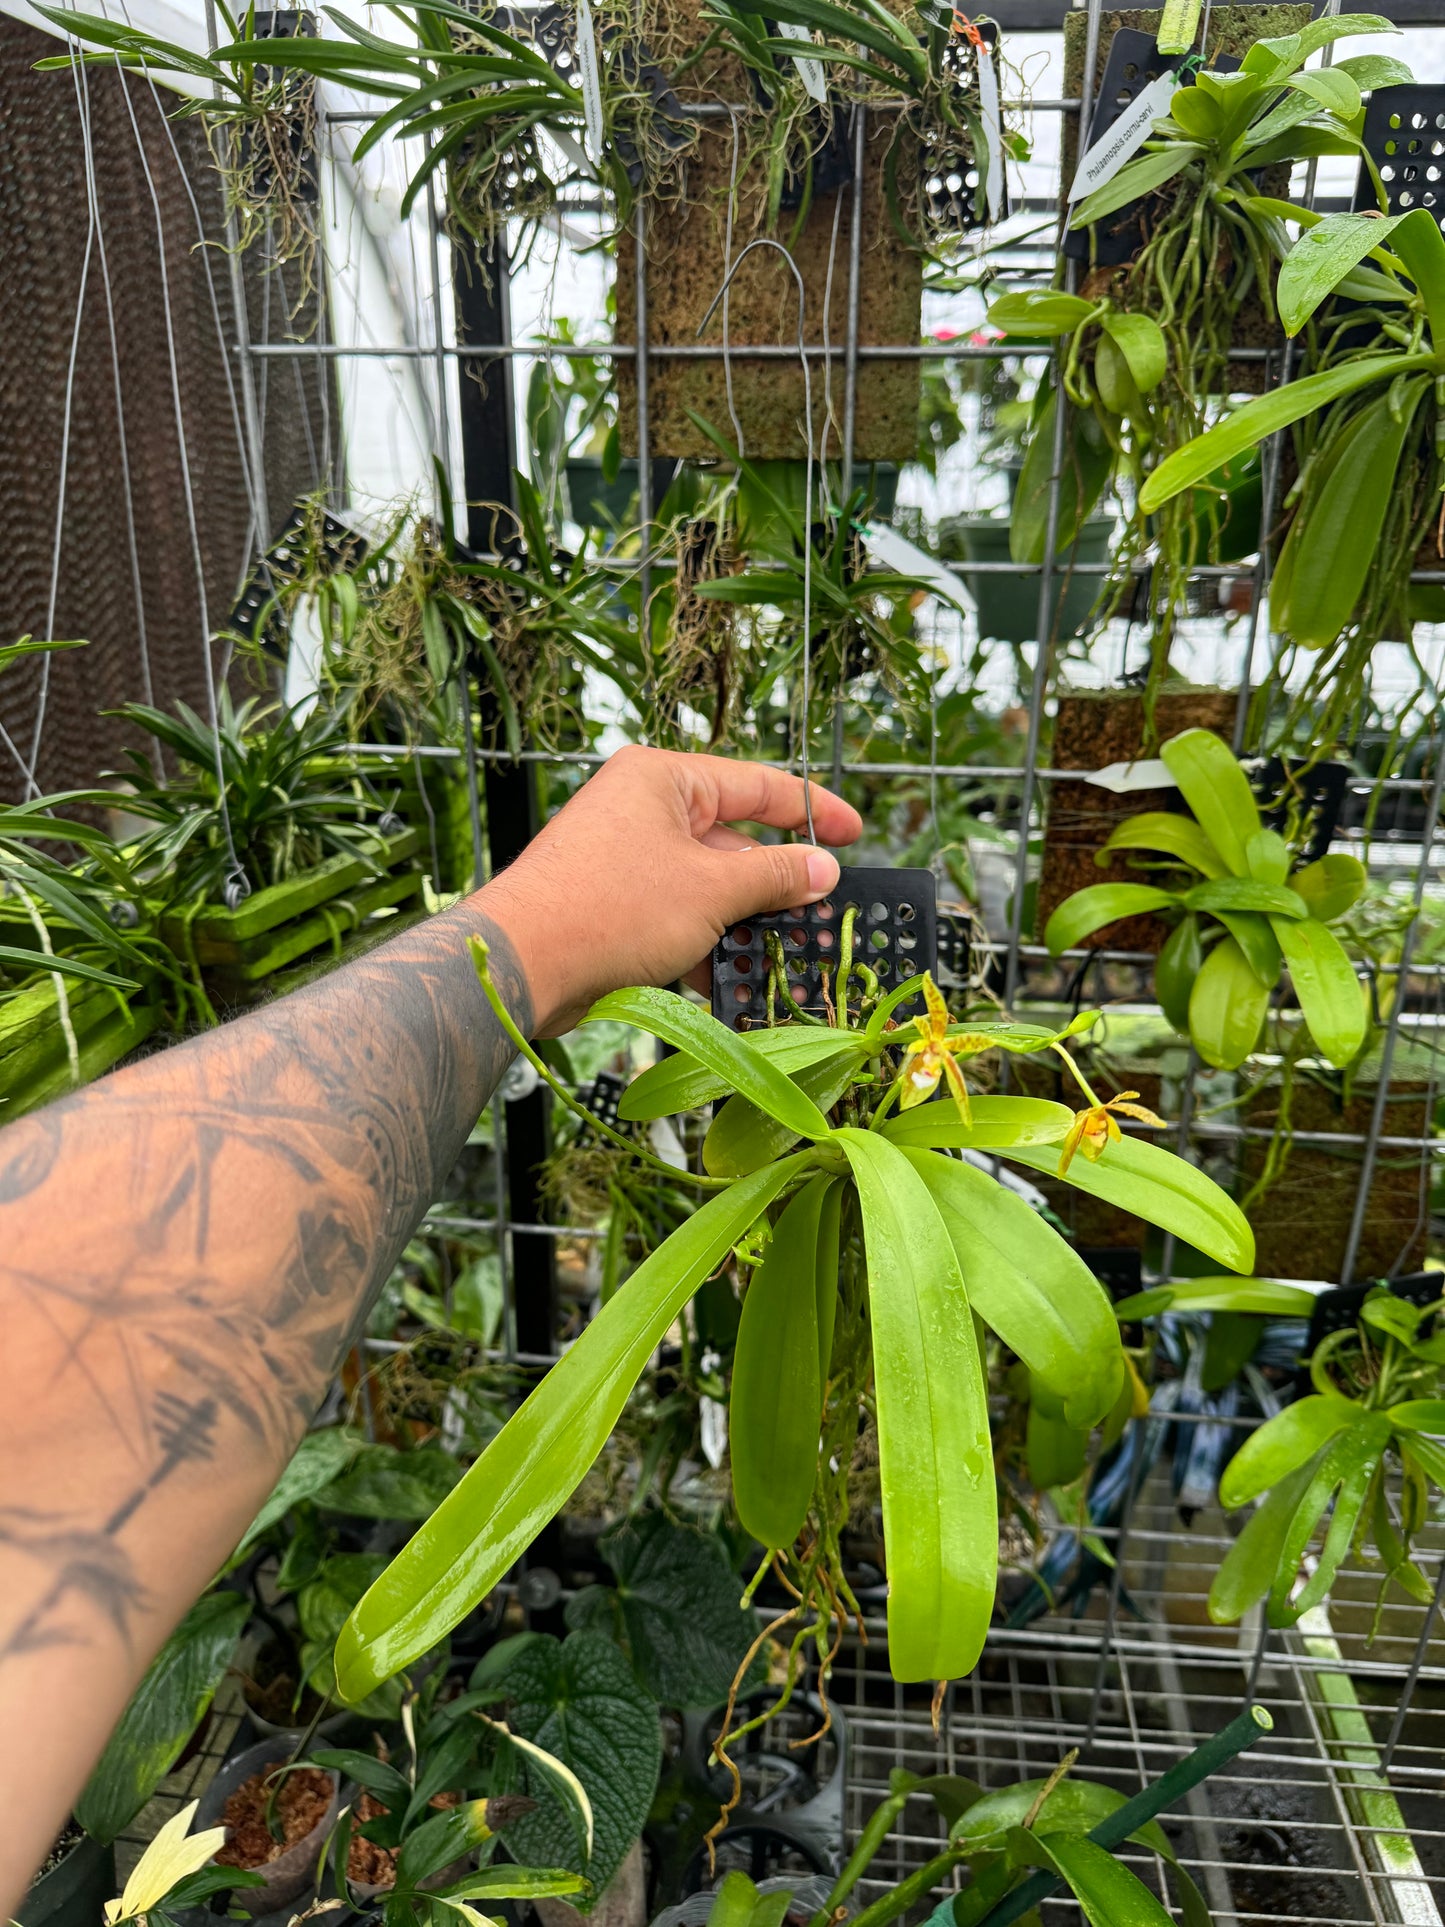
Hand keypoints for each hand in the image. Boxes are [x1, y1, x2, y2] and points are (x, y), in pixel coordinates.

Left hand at [478, 747, 862, 1032]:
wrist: (523, 965)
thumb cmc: (609, 908)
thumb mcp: (711, 890)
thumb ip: (774, 877)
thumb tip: (822, 870)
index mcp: (664, 780)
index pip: (757, 785)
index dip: (813, 811)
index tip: (854, 834)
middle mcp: (642, 809)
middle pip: (732, 841)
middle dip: (774, 886)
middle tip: (819, 916)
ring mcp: (624, 858)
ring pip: (705, 887)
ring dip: (741, 924)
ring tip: (779, 958)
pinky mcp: (612, 905)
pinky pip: (675, 917)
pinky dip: (703, 945)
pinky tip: (728, 981)